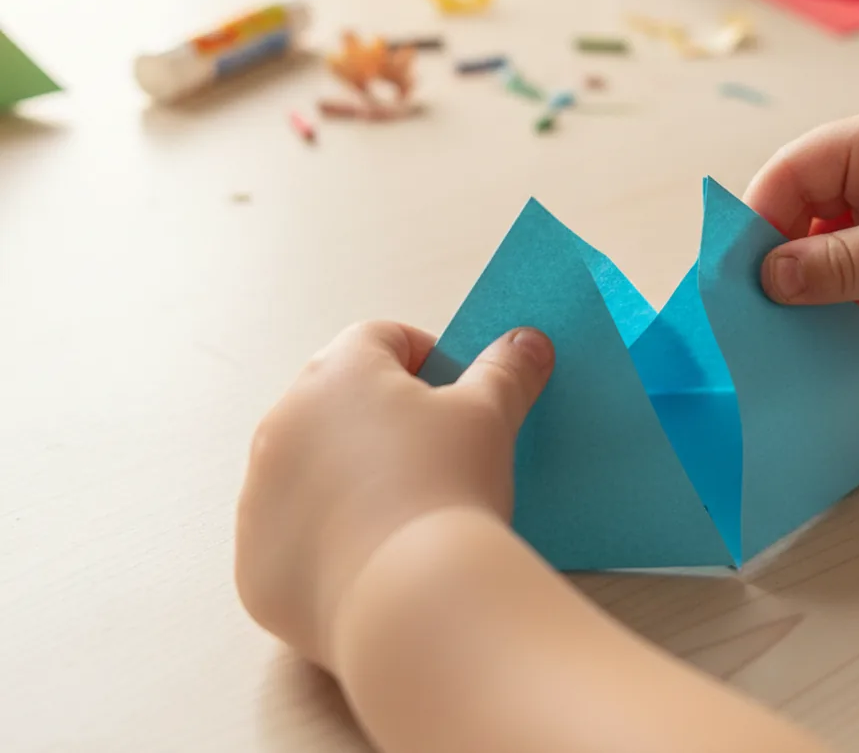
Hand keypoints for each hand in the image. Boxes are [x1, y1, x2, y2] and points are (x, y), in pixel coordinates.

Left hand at [235, 321, 553, 669]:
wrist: (413, 599)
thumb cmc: (449, 489)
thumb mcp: (491, 415)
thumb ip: (506, 369)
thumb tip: (526, 342)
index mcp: (336, 372)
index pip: (381, 339)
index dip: (427, 358)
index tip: (455, 393)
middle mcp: (281, 423)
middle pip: (338, 403)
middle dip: (383, 420)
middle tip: (436, 455)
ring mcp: (258, 495)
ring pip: (309, 471)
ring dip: (347, 479)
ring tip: (405, 512)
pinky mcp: (254, 562)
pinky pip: (292, 538)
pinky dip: (326, 542)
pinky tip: (374, 560)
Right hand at [744, 103, 858, 342]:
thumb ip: (838, 265)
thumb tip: (767, 279)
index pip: (794, 169)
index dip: (758, 216)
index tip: (734, 272)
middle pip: (803, 206)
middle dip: (778, 254)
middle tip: (752, 307)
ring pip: (825, 244)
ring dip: (808, 283)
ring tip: (781, 326)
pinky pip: (854, 272)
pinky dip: (838, 301)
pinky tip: (822, 333)